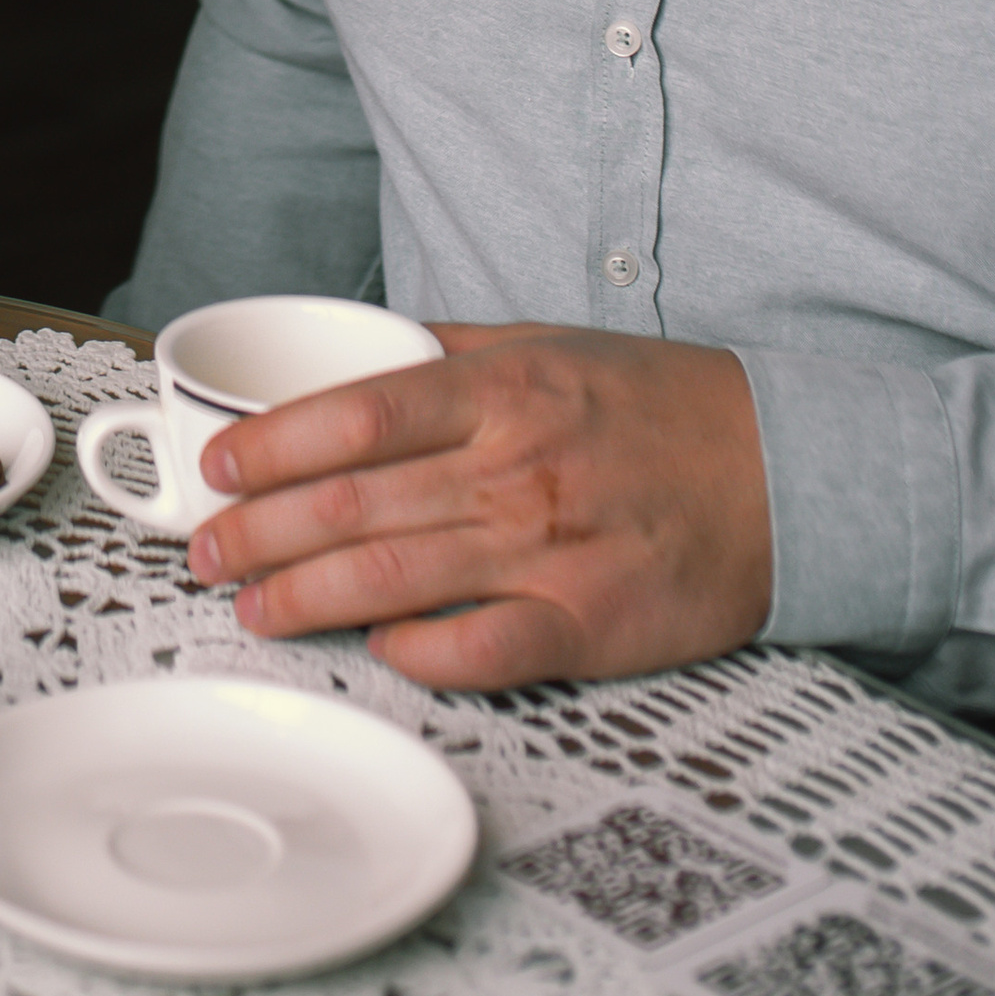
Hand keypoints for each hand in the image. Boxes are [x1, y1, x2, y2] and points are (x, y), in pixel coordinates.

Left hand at [185, 323, 772, 690]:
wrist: (789, 471)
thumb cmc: (661, 406)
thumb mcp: (552, 343)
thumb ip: (451, 352)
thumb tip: (357, 349)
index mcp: (502, 391)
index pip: (357, 414)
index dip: (273, 443)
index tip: (217, 465)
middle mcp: (516, 469)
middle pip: (356, 504)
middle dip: (263, 532)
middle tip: (205, 552)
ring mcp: (552, 550)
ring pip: (398, 581)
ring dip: (308, 598)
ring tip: (252, 606)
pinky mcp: (590, 623)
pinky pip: (485, 649)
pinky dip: (420, 652)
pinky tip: (375, 650)